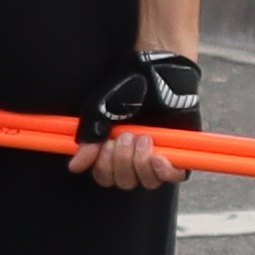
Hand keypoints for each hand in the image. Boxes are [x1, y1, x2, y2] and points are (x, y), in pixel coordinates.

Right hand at [72, 51, 203, 190]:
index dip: (104, 167)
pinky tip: (158, 156)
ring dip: (142, 162)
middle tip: (127, 135)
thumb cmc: (128, 88)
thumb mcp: (100, 111)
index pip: (105, 177)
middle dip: (123, 160)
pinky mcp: (179, 151)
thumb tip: (75, 165)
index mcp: (114, 150)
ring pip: (148, 182)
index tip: (106, 145)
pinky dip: (165, 170)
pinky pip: (175, 175)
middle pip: (125, 182)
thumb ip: (89, 139)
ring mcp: (157, 155)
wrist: (158, 72)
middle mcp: (135, 157)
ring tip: (144, 137)